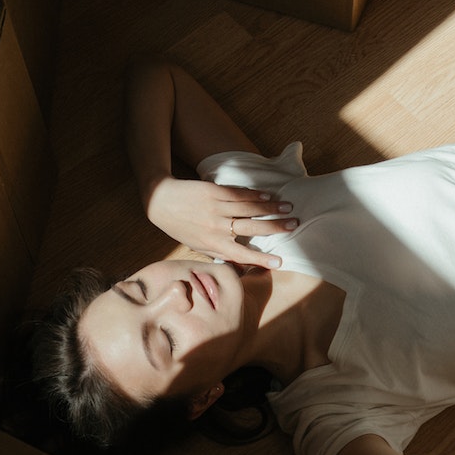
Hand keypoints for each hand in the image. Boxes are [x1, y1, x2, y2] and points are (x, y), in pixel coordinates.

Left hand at [143, 177, 296, 265]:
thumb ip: (219, 253)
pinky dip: (255, 195)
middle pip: (251, 227)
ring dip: (270, 208)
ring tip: (288, 208)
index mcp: (212, 244)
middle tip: (294, 225)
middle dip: (275, 227)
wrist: (160, 203)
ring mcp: (215, 207)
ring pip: (248, 208)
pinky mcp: (214, 191)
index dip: (260, 259)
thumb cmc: (181, 228)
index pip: (240, 253)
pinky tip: (269, 196)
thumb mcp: (197, 246)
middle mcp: (216, 226)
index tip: (279, 262)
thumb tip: (241, 262)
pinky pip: (239, 194)